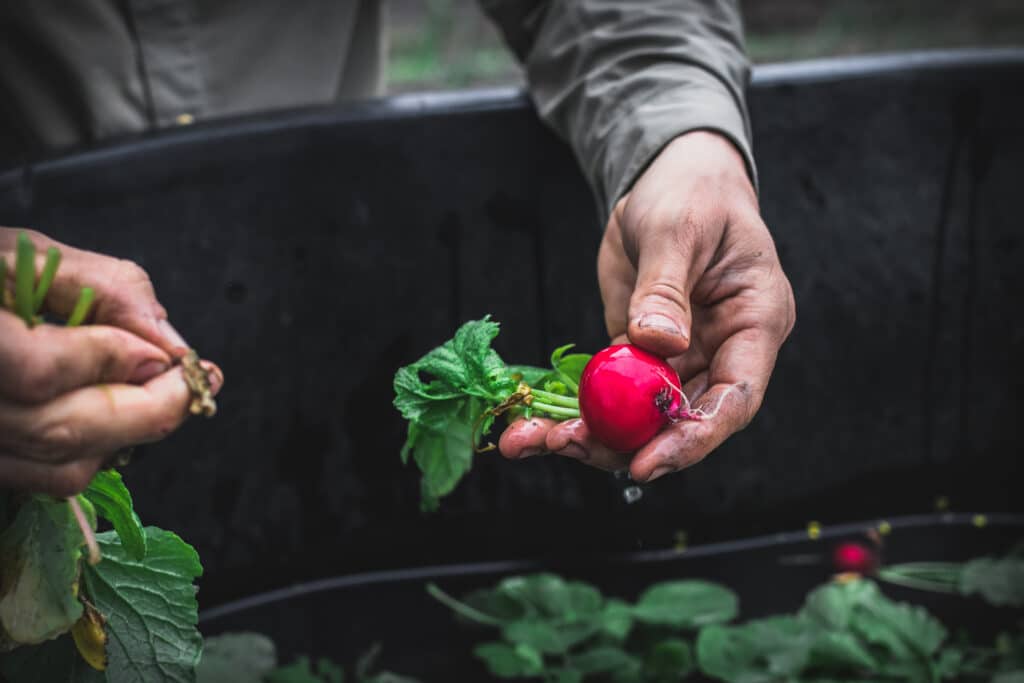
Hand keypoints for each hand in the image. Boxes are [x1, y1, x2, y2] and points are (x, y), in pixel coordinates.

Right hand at [0, 228, 223, 495]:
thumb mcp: (26, 256)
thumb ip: (103, 288)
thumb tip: (167, 341)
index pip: (39, 371)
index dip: (112, 363)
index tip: (168, 353)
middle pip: (59, 431)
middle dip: (148, 410)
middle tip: (192, 383)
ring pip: (61, 467)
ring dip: (127, 433)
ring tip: (157, 393)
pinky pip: (46, 479)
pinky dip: (94, 452)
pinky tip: (110, 414)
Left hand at [499, 131, 794, 481]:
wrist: (670, 180)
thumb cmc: (693, 193)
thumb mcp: (679, 229)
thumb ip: (666, 287)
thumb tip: (657, 342)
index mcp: (754, 323)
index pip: (735, 398)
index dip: (693, 438)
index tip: (646, 463)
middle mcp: (720, 351)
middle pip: (680, 420)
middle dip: (624, 444)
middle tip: (567, 447)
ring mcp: (679, 358)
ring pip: (640, 416)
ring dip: (588, 434)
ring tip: (527, 440)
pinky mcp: (639, 355)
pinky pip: (611, 394)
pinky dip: (574, 411)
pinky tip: (531, 425)